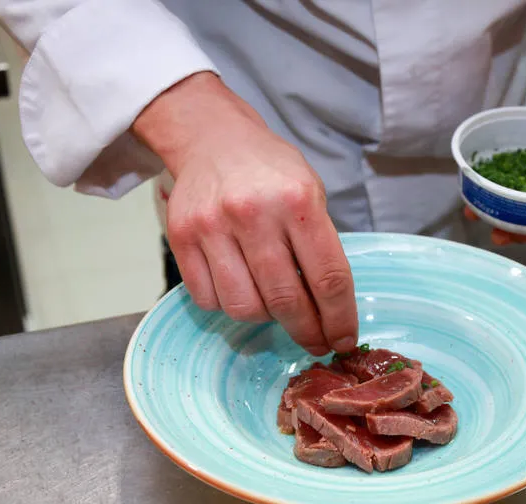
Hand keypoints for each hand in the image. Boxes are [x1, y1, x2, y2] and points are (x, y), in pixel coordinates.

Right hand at [134, 73, 357, 355]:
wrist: (212, 138)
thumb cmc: (270, 171)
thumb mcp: (311, 192)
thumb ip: (319, 244)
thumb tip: (330, 308)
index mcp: (298, 200)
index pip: (328, 277)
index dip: (339, 319)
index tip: (343, 341)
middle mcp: (254, 214)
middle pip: (286, 300)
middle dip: (307, 332)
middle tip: (315, 343)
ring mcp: (213, 227)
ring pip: (244, 307)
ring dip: (265, 319)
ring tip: (274, 305)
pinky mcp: (181, 238)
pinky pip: (209, 299)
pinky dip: (229, 305)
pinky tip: (242, 289)